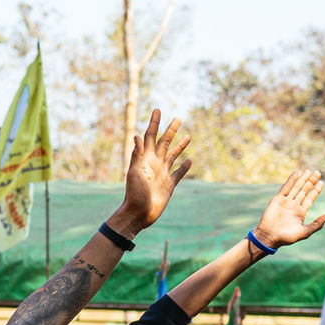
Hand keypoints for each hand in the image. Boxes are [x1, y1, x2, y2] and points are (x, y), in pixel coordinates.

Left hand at [110, 110, 192, 237]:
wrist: (139, 214)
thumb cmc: (135, 193)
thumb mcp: (135, 172)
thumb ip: (138, 154)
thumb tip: (137, 135)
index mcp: (145, 158)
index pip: (150, 136)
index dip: (154, 123)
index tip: (158, 110)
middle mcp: (154, 164)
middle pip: (164, 142)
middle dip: (171, 130)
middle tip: (178, 118)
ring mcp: (162, 174)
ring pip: (173, 156)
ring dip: (180, 145)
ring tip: (188, 136)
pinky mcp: (169, 186)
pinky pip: (178, 174)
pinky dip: (184, 167)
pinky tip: (189, 161)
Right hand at [251, 170, 324, 249]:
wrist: (270, 237)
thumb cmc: (287, 237)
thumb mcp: (305, 232)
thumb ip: (317, 224)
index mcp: (301, 212)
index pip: (310, 198)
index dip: (316, 190)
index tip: (321, 183)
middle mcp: (294, 205)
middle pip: (304, 190)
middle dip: (311, 181)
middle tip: (317, 172)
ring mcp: (286, 201)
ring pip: (296, 187)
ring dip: (302, 179)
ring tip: (309, 170)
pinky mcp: (278, 199)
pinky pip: (286, 188)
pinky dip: (291, 180)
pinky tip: (296, 173)